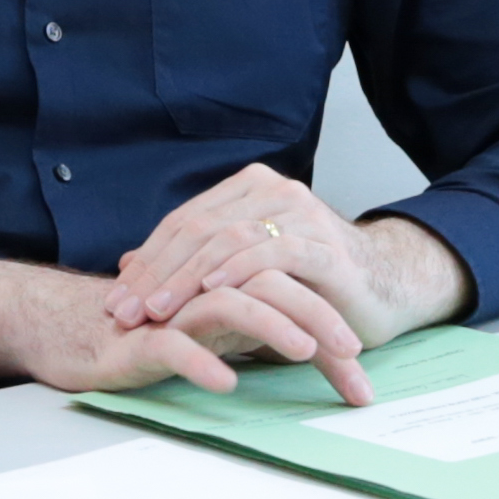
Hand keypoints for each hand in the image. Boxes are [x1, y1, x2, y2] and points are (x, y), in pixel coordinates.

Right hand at [0, 255, 379, 402]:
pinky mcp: (140, 337)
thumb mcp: (221, 336)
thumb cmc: (152, 334)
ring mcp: (173, 310)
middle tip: (351, 350)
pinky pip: (174, 346)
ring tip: (304, 353)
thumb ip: (266, 338)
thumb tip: (328, 358)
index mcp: (226, 280)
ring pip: (231, 305)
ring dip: (273, 326)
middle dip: (317, 316)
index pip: (289, 281)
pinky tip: (227, 381)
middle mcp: (203, 287)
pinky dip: (202, 361)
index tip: (361, 352)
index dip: (329, 312)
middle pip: (271, 282)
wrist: (71, 330)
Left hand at [108, 164, 471, 353]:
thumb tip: (128, 265)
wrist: (383, 289)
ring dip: (186, 278)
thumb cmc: (308, 283)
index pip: (183, 220)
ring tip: (157, 310)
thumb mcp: (241, 273)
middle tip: (126, 311)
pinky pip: (271, 253)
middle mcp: (273, 191)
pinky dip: (237, 271)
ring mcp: (300, 214)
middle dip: (156, 274)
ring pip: (228, 239)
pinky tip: (212, 292)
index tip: (116, 299)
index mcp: (249, 188)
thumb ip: (192, 263)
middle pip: (199, 229)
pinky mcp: (323, 245)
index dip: (147, 260)